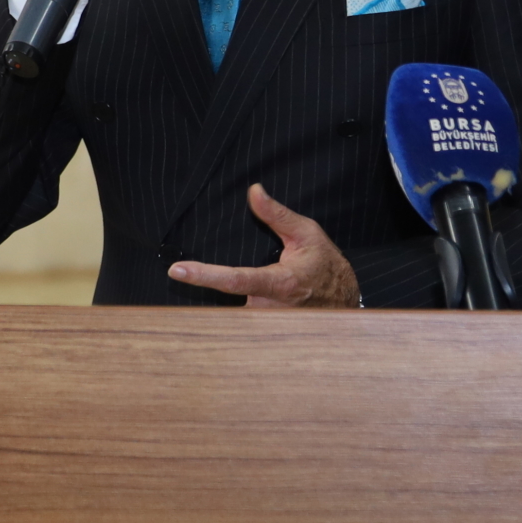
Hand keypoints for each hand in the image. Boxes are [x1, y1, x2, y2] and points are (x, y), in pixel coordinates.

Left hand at [167, 184, 360, 307]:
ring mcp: (267, 325)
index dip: (205, 275)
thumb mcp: (307, 233)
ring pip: (230, 318)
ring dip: (212, 307)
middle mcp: (271, 310)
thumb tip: (253, 191)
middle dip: (204, 291)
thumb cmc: (325, 264)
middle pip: (224, 303)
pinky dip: (224, 317)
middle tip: (183, 275)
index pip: (236, 280)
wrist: (344, 298)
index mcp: (281, 283)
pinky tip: (212, 317)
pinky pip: (237, 324)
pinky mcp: (264, 331)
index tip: (177, 270)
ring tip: (199, 287)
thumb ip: (277, 214)